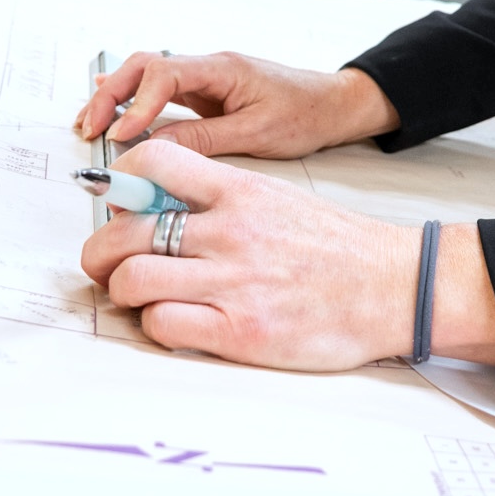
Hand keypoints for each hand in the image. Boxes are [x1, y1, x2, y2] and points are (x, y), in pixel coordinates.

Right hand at [73, 51, 399, 159]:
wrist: (336, 104)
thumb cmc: (306, 114)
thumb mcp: (257, 133)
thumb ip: (205, 140)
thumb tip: (156, 150)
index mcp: (223, 69)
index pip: (165, 74)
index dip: (137, 103)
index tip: (121, 135)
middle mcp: (210, 66)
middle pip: (145, 65)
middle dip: (112, 93)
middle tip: (89, 128)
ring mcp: (207, 78)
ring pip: (149, 75)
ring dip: (117, 96)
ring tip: (90, 124)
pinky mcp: (208, 92)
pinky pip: (162, 90)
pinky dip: (134, 99)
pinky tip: (112, 109)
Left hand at [80, 140, 494, 369]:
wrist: (393, 287)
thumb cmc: (339, 248)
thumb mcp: (278, 199)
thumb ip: (222, 198)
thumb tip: (160, 203)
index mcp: (241, 191)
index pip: (154, 163)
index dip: (120, 181)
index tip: (117, 200)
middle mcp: (230, 232)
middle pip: (125, 231)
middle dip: (101, 250)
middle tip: (107, 261)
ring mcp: (233, 284)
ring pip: (132, 280)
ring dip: (122, 290)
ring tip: (136, 295)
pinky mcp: (239, 332)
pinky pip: (161, 325)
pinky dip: (154, 325)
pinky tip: (172, 320)